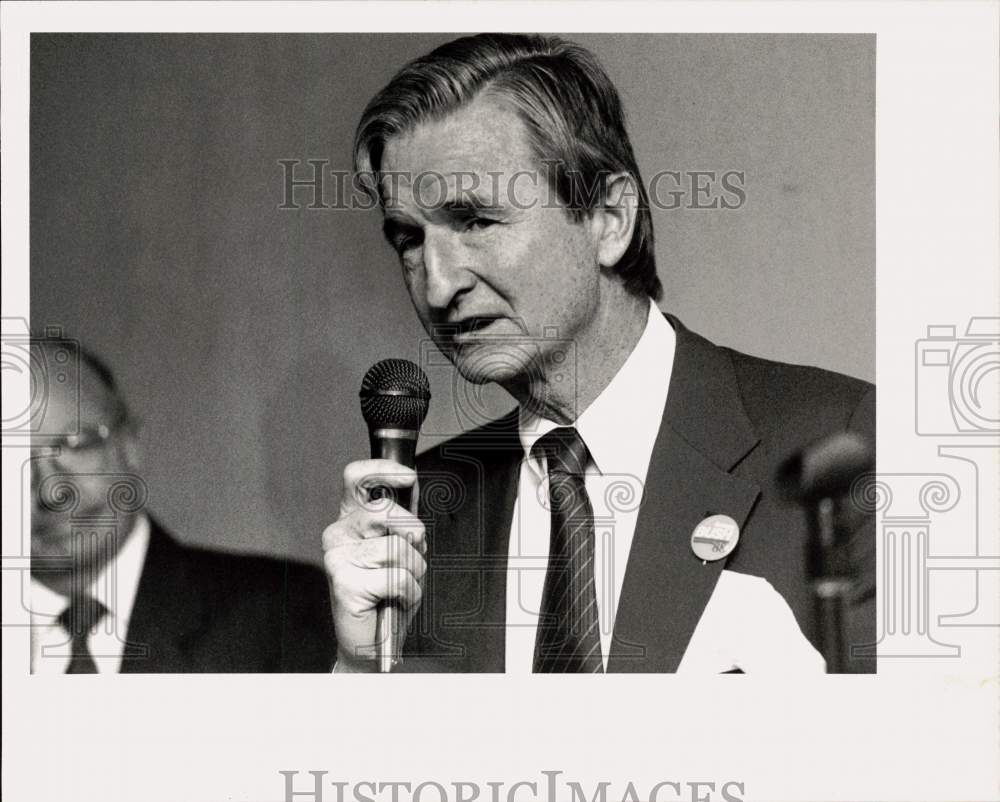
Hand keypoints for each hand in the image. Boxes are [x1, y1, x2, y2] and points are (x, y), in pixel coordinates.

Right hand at [323, 459, 426, 671]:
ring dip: (414, 571)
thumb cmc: (387, 594)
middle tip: (411, 556)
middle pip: (387, 511)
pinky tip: (395, 601)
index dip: (384, 469)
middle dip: (414, 535)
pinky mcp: (344, 582)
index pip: (357, 477)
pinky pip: (398, 578)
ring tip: (401, 585)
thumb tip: (411, 491)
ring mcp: (338, 557)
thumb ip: (403, 522)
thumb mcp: (401, 550)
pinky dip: (409, 593)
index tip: (407, 477)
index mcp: (350, 519)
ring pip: (400, 548)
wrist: (370, 641)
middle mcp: (338, 533)